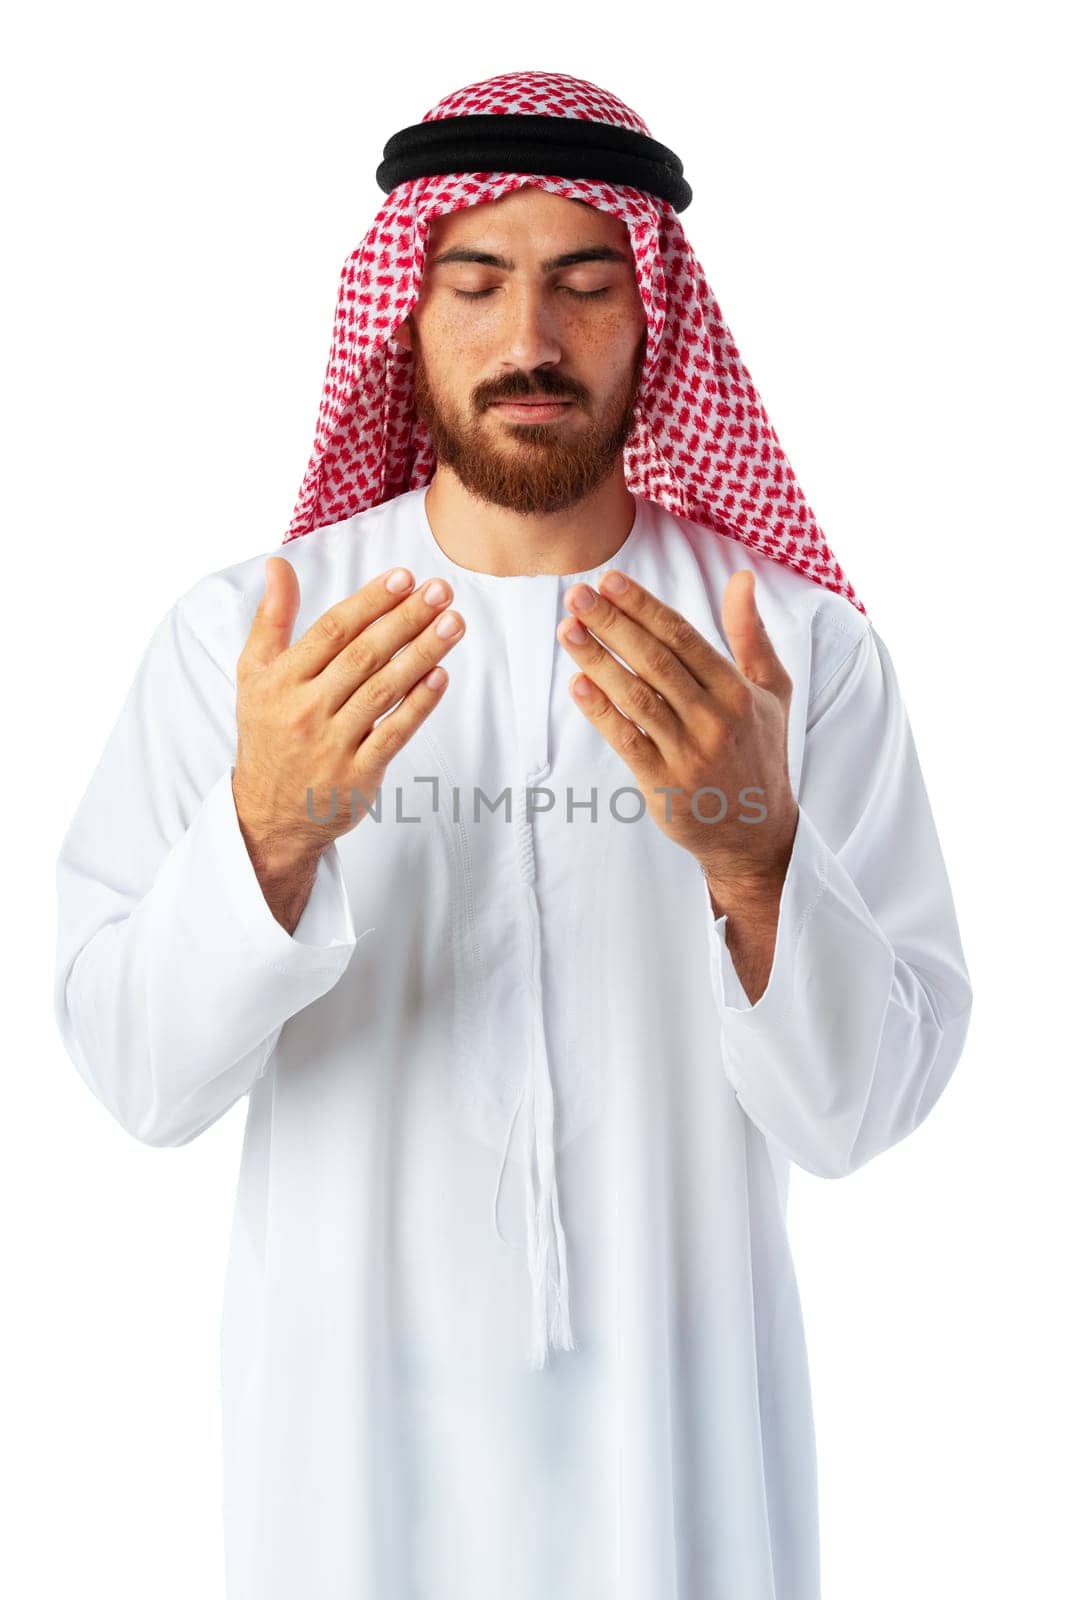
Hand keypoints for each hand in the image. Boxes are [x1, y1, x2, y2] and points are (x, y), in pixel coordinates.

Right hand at [232, 558, 465, 864]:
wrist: (269, 813)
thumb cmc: (268, 732)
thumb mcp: (254, 674)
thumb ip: (272, 618)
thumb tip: (279, 564)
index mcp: (280, 681)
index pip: (332, 631)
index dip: (370, 602)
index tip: (405, 577)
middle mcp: (305, 710)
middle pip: (363, 656)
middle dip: (406, 619)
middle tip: (441, 591)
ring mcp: (332, 744)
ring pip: (384, 690)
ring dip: (423, 653)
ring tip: (453, 623)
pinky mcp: (358, 774)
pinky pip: (395, 732)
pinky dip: (419, 704)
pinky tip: (441, 675)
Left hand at [557, 566, 798, 901]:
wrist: (756, 833)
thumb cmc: (760, 752)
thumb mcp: (772, 691)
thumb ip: (751, 635)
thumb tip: (741, 578)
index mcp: (738, 691)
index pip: (683, 637)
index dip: (643, 606)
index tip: (609, 580)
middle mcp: (716, 719)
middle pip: (655, 659)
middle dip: (612, 623)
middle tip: (575, 595)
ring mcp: (689, 753)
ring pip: (637, 696)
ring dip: (598, 660)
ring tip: (568, 631)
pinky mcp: (664, 784)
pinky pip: (627, 740)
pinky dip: (601, 711)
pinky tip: (577, 684)